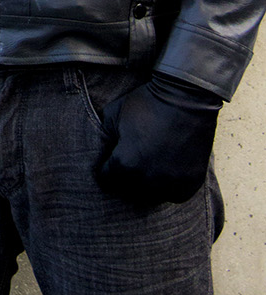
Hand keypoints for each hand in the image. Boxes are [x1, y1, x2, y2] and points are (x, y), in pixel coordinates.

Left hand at [96, 72, 221, 205]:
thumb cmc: (147, 103)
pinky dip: (168, 185)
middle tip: (131, 160)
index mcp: (125, 164)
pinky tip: (166, 168)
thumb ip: (104, 136)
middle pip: (127, 192)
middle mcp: (147, 180)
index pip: (106, 180)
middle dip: (125, 178)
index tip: (111, 160)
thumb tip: (103, 150)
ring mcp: (171, 184)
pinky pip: (173, 194)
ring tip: (149, 164)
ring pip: (151, 197)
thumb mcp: (113, 114)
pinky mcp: (189, 184)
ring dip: (147, 184)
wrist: (187, 97)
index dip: (106, 169)